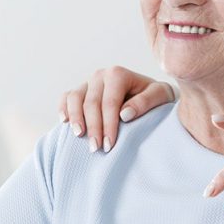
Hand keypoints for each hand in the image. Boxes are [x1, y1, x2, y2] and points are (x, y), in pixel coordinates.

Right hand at [57, 66, 174, 152]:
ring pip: (75, 98)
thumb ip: (145, 102)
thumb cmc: (155, 96)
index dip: (108, 124)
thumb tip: (124, 114)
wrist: (149, 93)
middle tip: (96, 148)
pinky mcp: (81, 90)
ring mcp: (88, 82)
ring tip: (80, 136)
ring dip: (76, 119)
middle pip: (91, 103)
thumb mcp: (160, 96)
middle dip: (93, 127)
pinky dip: (63, 109)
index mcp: (118, 74)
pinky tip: (65, 123)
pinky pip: (66, 97)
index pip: (110, 102)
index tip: (109, 145)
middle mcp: (100, 75)